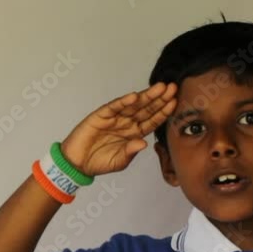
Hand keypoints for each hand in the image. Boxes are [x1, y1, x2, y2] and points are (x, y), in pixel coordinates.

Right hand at [59, 82, 177, 175]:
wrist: (77, 164)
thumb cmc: (99, 162)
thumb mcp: (119, 161)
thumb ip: (131, 152)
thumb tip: (143, 143)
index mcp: (134, 133)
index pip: (152, 120)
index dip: (164, 112)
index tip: (175, 102)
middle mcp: (127, 123)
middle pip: (146, 109)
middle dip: (160, 99)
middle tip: (172, 88)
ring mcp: (115, 118)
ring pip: (133, 105)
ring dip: (146, 96)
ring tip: (159, 87)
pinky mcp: (101, 115)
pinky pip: (114, 107)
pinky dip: (123, 101)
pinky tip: (134, 96)